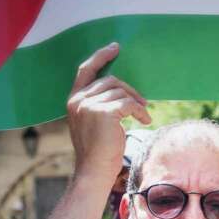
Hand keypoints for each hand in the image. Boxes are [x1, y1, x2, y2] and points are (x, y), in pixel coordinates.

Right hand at [66, 44, 150, 180]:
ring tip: (143, 115)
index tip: (115, 47)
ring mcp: (89, 105)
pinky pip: (128, 103)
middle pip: (110, 80)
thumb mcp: (92, 122)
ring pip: (120, 91)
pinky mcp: (104, 113)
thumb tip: (121, 88)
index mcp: (73, 100)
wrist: (94, 171)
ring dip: (136, 102)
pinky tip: (145, 120)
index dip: (100, 56)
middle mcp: (78, 100)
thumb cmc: (97, 150)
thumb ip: (98, 103)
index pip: (85, 69)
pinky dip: (140, 111)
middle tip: (142, 103)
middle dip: (129, 90)